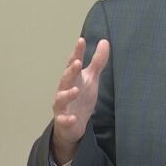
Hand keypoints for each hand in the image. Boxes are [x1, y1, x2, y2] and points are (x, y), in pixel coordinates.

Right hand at [51, 37, 109, 164]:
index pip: (74, 63)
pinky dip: (67, 119)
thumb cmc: (81, 97)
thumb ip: (97, 62)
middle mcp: (64, 89)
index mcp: (73, 78)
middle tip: (77, 62)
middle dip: (71, 71)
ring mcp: (62, 105)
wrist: (72, 124)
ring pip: (61, 98)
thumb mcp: (91, 78)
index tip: (81, 41)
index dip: (77, 52)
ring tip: (76, 90)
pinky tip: (73, 118)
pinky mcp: (62, 120)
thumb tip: (104, 41)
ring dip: (67, 94)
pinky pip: (63, 120)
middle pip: (66, 78)